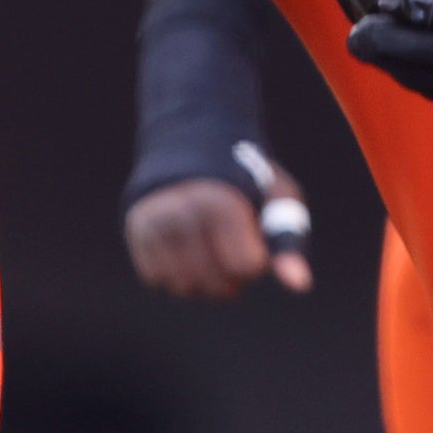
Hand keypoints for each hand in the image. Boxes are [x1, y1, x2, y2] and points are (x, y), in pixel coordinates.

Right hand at [125, 144, 313, 298]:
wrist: (188, 144)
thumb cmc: (242, 178)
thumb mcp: (275, 196)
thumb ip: (288, 240)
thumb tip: (299, 285)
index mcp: (220, 201)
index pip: (245, 268)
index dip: (255, 259)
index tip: (251, 236)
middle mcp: (181, 211)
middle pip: (215, 285)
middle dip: (231, 278)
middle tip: (230, 248)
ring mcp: (153, 221)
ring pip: (183, 287)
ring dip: (201, 281)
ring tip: (207, 249)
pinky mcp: (134, 229)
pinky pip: (156, 279)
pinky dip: (172, 273)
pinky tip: (181, 248)